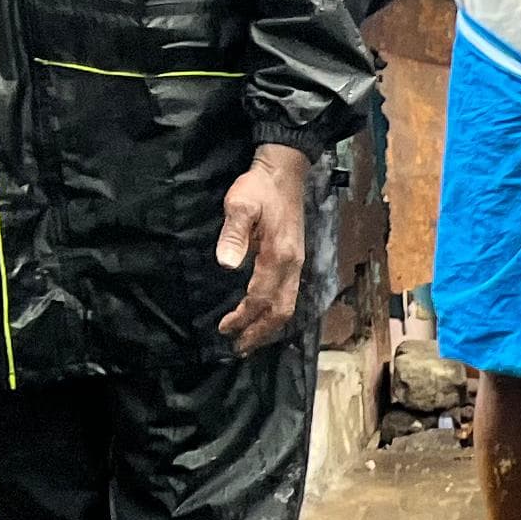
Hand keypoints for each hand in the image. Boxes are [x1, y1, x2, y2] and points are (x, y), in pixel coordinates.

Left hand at [215, 142, 314, 350]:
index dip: (242, 317)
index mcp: (279, 255)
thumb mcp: (240, 204)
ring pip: (288, 306)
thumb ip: (233, 234)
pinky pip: (289, 296)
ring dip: (269, 327)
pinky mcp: (295, 260)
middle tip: (239, 348)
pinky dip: (276, 313)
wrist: (286, 170)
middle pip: (281, 311)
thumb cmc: (259, 187)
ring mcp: (297, 264)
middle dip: (259, 332)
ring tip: (250, 340)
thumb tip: (226, 265)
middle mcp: (293, 265)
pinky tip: (264, 317)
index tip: (223, 328)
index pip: (261, 297)